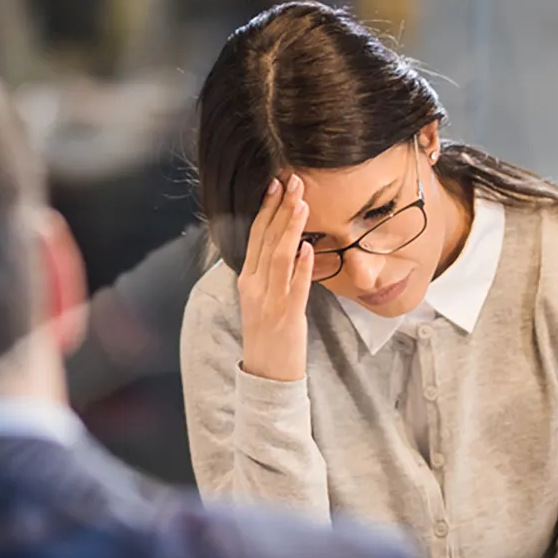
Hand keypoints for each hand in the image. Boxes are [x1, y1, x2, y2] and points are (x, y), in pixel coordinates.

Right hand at [237, 175, 313, 381]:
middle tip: (293, 182)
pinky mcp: (287, 316)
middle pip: (266, 240)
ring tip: (302, 204)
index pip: (256, 236)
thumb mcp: (260, 299)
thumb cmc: (268, 336)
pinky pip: (295, 287)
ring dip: (290, 229)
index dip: (266, 209)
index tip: (277, 185)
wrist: (266, 375)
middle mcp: (254, 287)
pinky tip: (309, 247)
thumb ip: (268, 273)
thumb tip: (284, 244)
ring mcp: (269, 301)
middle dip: (280, 209)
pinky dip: (302, 266)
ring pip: (279, 258)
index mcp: (247, 280)